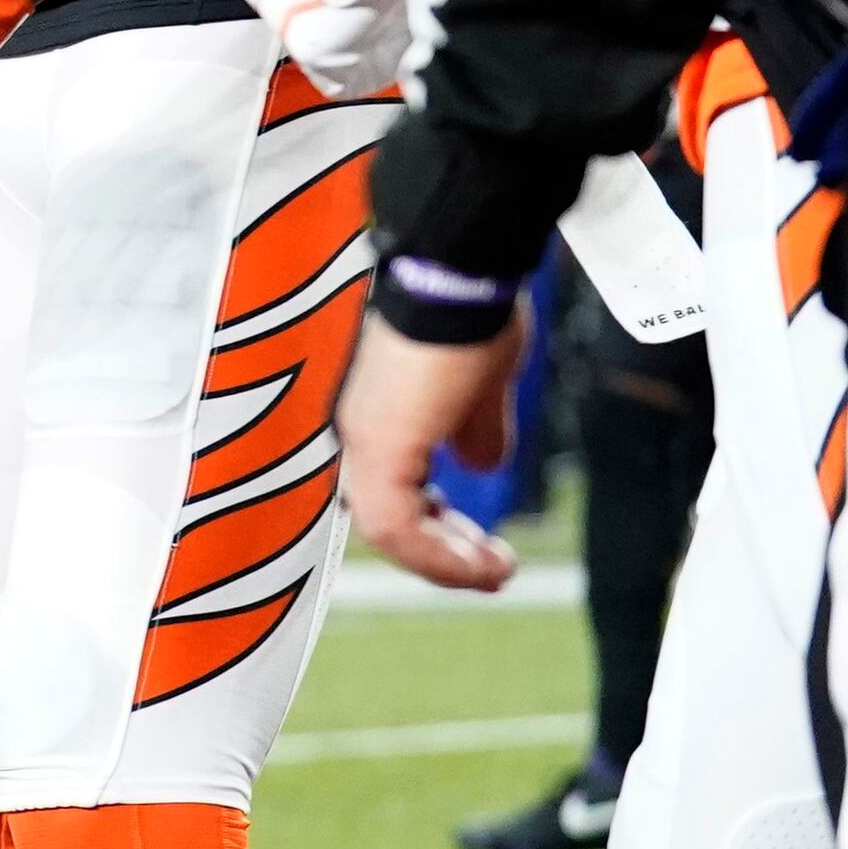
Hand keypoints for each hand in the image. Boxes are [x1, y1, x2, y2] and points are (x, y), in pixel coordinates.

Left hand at [337, 307, 526, 588]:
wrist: (460, 275)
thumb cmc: (468, 315)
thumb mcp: (479, 386)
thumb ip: (474, 428)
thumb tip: (482, 463)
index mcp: (375, 416)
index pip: (389, 492)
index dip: (432, 527)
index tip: (474, 548)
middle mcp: (356, 430)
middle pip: (387, 516)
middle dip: (443, 551)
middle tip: (488, 569)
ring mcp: (361, 438)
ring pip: (389, 530)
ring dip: (445, 561)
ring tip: (492, 573)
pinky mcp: (377, 445)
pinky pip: (396, 526)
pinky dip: (439, 554)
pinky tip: (480, 564)